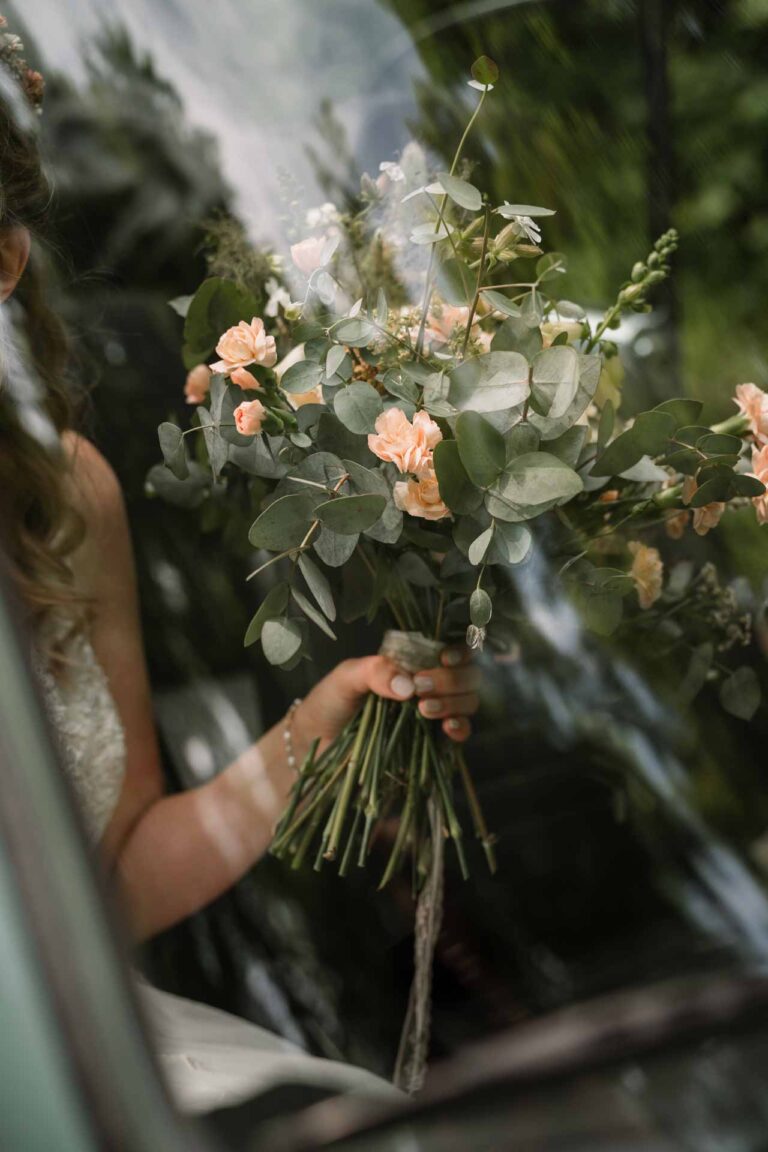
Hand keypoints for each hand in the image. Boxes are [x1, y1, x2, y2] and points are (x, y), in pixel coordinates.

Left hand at [294, 646, 479, 752]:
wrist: (317, 743)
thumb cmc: (331, 701)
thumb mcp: (347, 677)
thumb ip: (375, 671)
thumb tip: (408, 685)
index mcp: (413, 662)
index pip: (453, 649)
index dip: (460, 651)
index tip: (444, 659)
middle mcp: (429, 685)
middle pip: (467, 675)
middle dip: (452, 680)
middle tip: (422, 689)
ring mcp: (434, 714)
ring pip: (469, 701)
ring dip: (455, 703)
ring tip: (424, 710)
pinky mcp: (432, 742)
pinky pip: (461, 732)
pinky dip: (461, 728)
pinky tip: (448, 728)